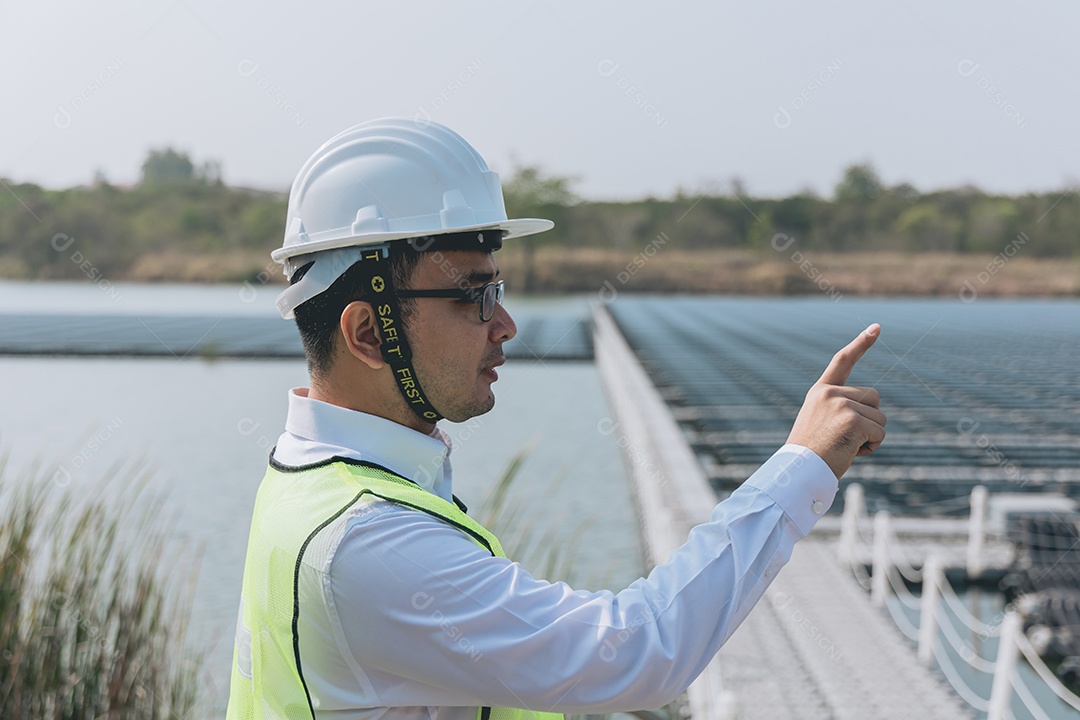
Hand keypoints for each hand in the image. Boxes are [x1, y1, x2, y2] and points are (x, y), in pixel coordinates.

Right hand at [786, 324, 885, 478]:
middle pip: (873, 397)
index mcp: (820, 391)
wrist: (799, 470)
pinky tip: (851, 452)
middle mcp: (830, 393)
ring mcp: (841, 404)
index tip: (876, 328)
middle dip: (868, 419)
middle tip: (844, 438)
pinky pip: (880, 432)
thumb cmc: (811, 453)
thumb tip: (874, 412)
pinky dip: (872, 446)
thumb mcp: (821, 423)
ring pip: (879, 416)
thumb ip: (843, 409)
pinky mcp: (853, 419)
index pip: (843, 361)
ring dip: (871, 435)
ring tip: (845, 446)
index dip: (861, 343)